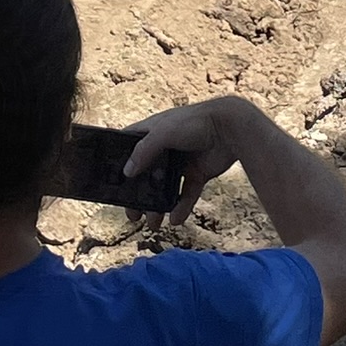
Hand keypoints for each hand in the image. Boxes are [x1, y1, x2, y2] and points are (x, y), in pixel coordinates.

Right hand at [123, 97, 244, 227]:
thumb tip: (127, 172)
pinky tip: (176, 219)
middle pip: (147, 174)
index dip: (122, 164)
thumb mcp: (164, 132)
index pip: (130, 148)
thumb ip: (144, 150)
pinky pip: (186, 194)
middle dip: (139, 195)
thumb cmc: (196, 122)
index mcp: (153, 132)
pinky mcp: (198, 173)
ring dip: (158, 206)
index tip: (113, 183)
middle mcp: (165, 148)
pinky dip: (181, 208)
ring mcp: (182, 162)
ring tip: (153, 224)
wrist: (231, 129)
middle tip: (133, 215)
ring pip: (165, 188)